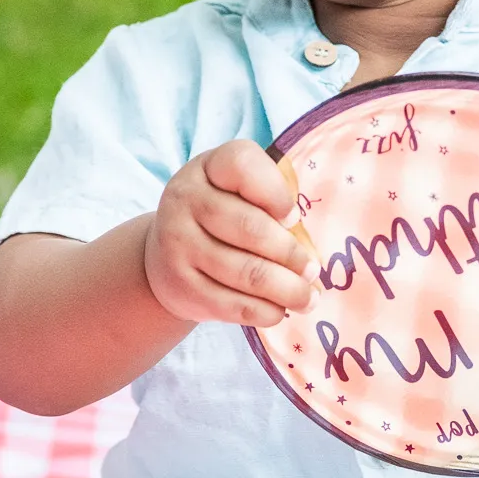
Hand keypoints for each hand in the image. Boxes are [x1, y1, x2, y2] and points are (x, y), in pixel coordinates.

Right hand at [144, 140, 320, 327]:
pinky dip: (265, 311)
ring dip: (287, 290)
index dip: (276, 193)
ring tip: (309, 298)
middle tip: (313, 270)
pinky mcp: (183, 287)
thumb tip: (309, 243)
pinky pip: (233, 305)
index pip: (242, 166)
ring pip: (246, 273)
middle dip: (291, 254)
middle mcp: (186, 200)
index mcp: (208, 168)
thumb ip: (271, 198)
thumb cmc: (221, 214)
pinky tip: (281, 310)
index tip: (294, 218)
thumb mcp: (238, 190)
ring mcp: (179, 245)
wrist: (165, 255)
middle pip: (250, 228)